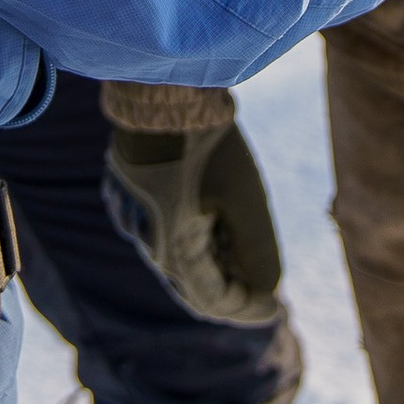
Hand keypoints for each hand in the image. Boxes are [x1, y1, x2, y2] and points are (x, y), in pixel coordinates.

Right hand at [101, 105, 284, 324]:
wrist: (162, 94)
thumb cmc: (208, 148)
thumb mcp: (247, 200)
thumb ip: (259, 252)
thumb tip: (270, 289)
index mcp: (175, 251)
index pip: (215, 300)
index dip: (247, 308)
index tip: (276, 308)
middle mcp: (147, 242)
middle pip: (193, 283)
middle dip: (230, 288)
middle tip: (261, 289)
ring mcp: (132, 217)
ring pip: (176, 256)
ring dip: (211, 261)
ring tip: (241, 251)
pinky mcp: (127, 193)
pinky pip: (160, 229)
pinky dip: (191, 236)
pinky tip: (212, 219)